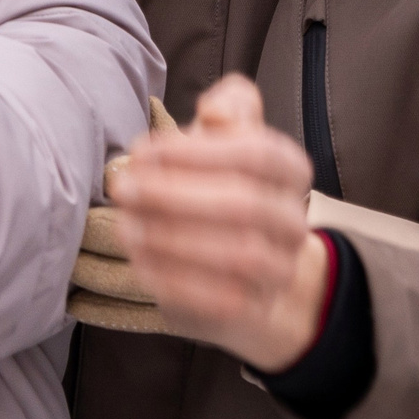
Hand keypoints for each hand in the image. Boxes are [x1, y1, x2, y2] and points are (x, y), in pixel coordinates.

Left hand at [109, 75, 325, 371]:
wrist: (247, 274)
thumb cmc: (224, 190)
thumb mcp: (227, 141)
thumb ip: (228, 108)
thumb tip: (215, 111)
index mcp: (291, 171)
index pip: (256, 153)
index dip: (196, 152)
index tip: (143, 150)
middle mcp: (294, 221)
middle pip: (244, 205)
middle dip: (174, 195)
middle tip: (124, 189)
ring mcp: (279, 270)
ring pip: (237, 255)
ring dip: (172, 239)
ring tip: (125, 226)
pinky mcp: (253, 310)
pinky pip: (219, 299)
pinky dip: (174, 279)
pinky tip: (139, 260)